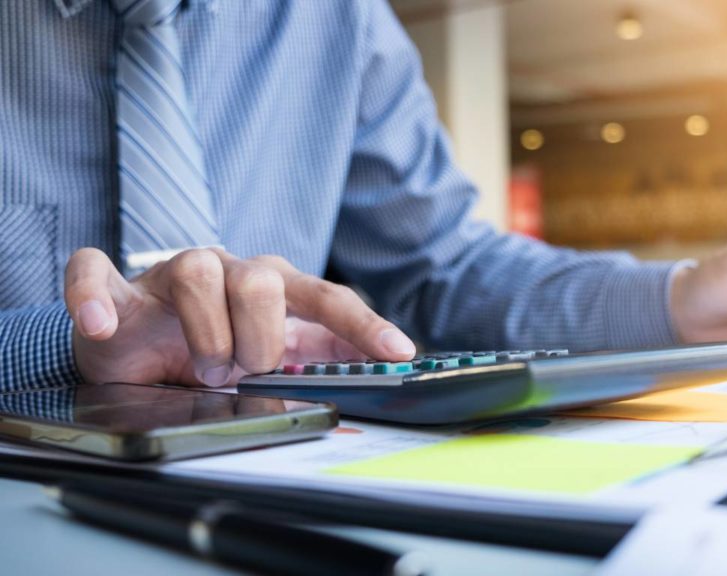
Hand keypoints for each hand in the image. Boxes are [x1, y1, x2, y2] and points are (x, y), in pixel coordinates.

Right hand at [64, 248, 415, 386]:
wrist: (134, 356)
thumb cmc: (208, 356)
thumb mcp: (267, 366)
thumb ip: (310, 368)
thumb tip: (368, 381)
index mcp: (274, 288)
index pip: (326, 297)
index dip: (362, 324)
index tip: (399, 353)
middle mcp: (230, 270)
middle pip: (262, 281)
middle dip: (259, 341)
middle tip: (242, 372)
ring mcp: (172, 274)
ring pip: (198, 273)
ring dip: (206, 336)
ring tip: (203, 371)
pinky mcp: (115, 287)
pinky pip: (95, 270)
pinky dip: (95, 298)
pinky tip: (101, 324)